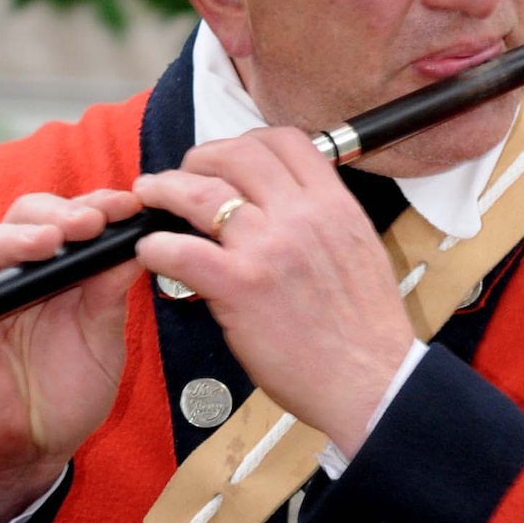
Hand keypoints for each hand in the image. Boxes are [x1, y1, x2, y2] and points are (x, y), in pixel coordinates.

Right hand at [0, 188, 145, 522]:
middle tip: (91, 222)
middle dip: (62, 214)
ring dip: (20, 236)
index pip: (72, 220)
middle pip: (29, 217)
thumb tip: (139, 243)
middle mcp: (18, 270)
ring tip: (48, 243)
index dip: (98, 206)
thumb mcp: (101, 339)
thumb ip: (111, 293)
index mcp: (59, 270)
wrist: (30, 448)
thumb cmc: (66, 394)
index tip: (130, 206)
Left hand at [132, 130, 414, 456]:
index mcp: (335, 206)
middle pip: (238, 154)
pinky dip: (157, 245)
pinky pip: (183, 250)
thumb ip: (326, 222)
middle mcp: (302, 216)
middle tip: (183, 175)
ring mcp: (269, 248)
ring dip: (167, 188)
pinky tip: (150, 251)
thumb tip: (293, 208)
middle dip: (201, 156)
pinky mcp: (240, 286)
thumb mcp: (361, 252)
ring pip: (203, 192)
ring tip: (150, 194)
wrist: (373, 382)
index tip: (229, 158)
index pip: (285, 141)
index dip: (247, 140)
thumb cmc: (366, 333)